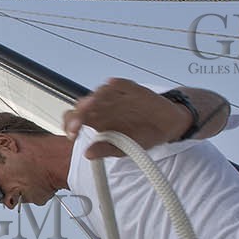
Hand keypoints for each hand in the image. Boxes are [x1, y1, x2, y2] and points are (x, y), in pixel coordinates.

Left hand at [64, 78, 191, 158]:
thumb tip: (88, 153)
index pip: (74, 119)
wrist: (168, 125)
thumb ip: (105, 149)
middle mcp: (102, 107)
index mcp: (96, 121)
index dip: (70, 125)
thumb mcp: (123, 148)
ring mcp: (115, 96)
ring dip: (95, 98)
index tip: (72, 135)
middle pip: (83, 105)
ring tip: (91, 105)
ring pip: (99, 93)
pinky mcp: (130, 88)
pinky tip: (114, 85)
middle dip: (78, 114)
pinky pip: (120, 84)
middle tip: (77, 125)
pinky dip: (116, 85)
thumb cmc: (143, 135)